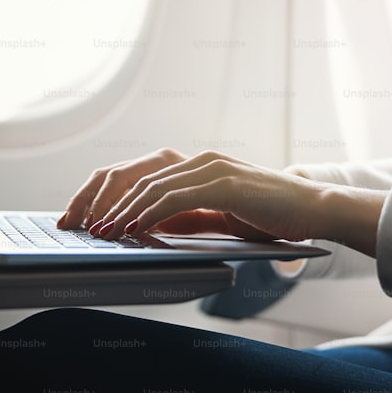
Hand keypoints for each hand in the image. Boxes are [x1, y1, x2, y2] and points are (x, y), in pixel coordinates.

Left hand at [70, 150, 328, 241]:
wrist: (314, 209)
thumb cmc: (269, 216)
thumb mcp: (218, 217)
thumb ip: (185, 217)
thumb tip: (147, 229)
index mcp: (195, 166)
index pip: (137, 174)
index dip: (105, 195)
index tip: (83, 218)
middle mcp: (198, 160)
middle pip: (133, 173)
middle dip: (100, 200)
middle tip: (77, 224)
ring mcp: (211, 167)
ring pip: (150, 184)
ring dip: (121, 210)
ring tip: (101, 232)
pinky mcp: (224, 182)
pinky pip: (176, 196)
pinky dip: (150, 212)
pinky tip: (134, 227)